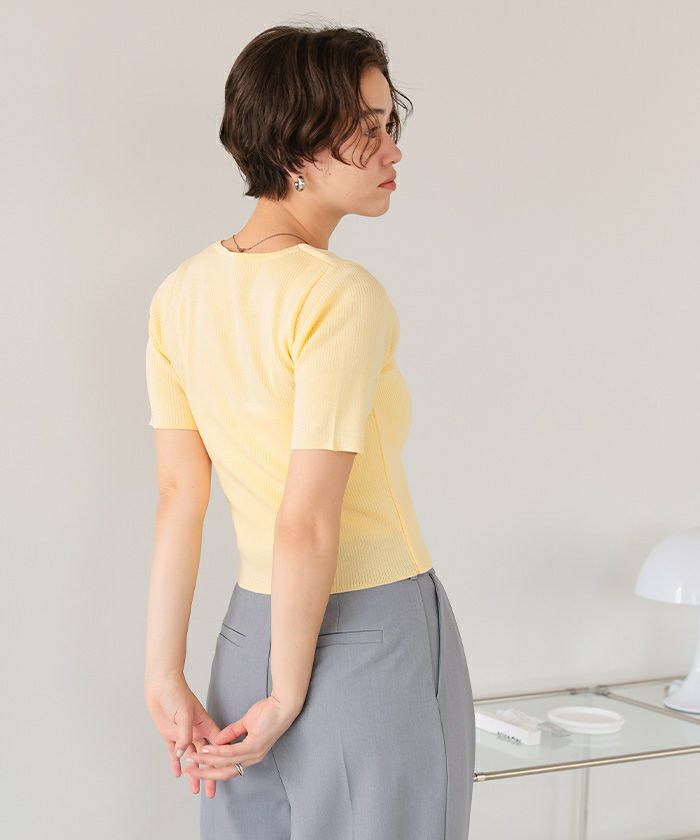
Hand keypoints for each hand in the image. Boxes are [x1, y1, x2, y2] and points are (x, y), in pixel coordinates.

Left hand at [144, 673, 221, 798]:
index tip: (228, 771)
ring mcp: (182, 735)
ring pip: (190, 758)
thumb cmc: (177, 693)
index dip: (223, 757)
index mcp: (204, 724)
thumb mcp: (185, 712)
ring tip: (196, 790)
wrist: (161, 686)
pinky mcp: (170, 736)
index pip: (217, 744)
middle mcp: (195, 732)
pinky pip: (174, 753)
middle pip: (205, 757)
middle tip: (212, 791)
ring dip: (193, 774)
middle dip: (209, 774)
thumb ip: (186, 734)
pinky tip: (178, 774)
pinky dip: (175, 763)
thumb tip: (184, 753)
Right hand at [182, 693, 300, 783]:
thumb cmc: (269, 711)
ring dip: (207, 761)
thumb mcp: (247, 722)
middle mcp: (252, 758)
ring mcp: (254, 753)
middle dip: (205, 772)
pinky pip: (232, 752)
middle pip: (224, 772)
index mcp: (251, 754)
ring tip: (192, 758)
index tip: (195, 767)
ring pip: (225, 763)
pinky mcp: (255, 745)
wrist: (284, 704)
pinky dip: (218, 752)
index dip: (210, 770)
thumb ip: (232, 732)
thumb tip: (217, 739)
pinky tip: (206, 749)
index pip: (227, 768)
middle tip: (188, 770)